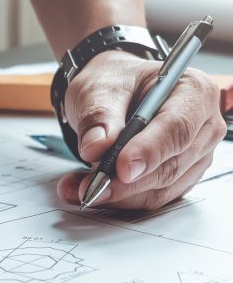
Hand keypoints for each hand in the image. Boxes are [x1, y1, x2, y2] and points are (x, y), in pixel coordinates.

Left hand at [57, 51, 226, 209]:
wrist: (112, 95)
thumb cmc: (115, 84)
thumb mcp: (99, 89)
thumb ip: (99, 116)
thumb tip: (96, 147)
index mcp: (193, 91)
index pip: (178, 127)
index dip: (150, 151)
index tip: (122, 167)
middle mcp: (202, 126)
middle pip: (171, 165)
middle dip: (127, 182)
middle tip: (91, 185)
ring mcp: (194, 156)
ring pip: (161, 189)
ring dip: (119, 195)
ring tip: (80, 187)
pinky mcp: (179, 178)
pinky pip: (151, 198)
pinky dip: (119, 199)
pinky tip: (91, 190)